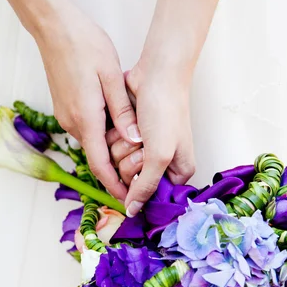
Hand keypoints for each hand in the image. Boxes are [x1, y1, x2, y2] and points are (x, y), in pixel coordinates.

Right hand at [34, 3, 140, 199]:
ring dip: (112, 150)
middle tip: (142, 172)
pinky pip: (87, 129)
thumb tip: (135, 141)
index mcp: (86, 119)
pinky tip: (119, 128)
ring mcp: (66, 115)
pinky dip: (103, 136)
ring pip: (93, 142)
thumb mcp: (112, 78)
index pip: (100, 165)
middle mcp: (72, 122)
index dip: (115, 185)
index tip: (129, 198)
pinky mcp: (66, 107)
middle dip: (118, 169)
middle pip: (97, 157)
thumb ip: (123, 112)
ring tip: (136, 151)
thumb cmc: (85, 46)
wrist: (54, 27)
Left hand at [123, 62, 195, 217]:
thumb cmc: (166, 111)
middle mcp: (159, 164)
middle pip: (128, 179)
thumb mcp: (160, 154)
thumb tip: (132, 211)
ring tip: (136, 129)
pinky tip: (125, 124)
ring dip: (121, 146)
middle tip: (143, 142)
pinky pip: (110, 147)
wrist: (156, 75)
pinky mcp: (127, 136)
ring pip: (116, 163)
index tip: (147, 163)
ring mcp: (141, 149)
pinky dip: (114, 136)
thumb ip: (146, 186)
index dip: (141, 183)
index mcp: (176, 172)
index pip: (149, 195)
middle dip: (130, 159)